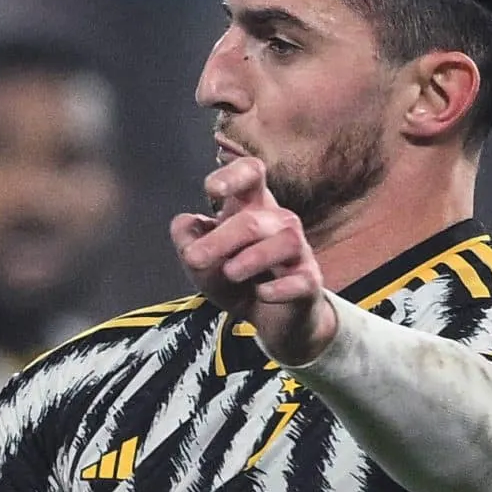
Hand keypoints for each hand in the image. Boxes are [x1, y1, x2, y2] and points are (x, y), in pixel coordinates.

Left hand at [170, 156, 336, 365]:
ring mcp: (298, 251)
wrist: (269, 318)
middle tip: (194, 259)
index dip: (234, 175)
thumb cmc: (236, 279)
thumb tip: (183, 222)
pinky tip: (261, 293)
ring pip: (285, 241)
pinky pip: (300, 280)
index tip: (211, 189)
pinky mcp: (309, 281)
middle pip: (254, 220)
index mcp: (251, 207)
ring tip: (230, 273)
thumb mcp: (202, 261)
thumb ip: (187, 240)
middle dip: (221, 240)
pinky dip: (279, 288)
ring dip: (253, 258)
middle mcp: (278, 222)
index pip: (252, 173)